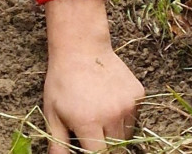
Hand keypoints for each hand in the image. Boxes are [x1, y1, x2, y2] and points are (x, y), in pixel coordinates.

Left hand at [43, 0, 144, 152]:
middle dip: (105, 147)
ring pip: (127, 135)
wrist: (81, 48)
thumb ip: (58, 143)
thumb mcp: (53, 113)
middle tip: (93, 133)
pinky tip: (110, 102)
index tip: (89, 148)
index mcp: (89, 123)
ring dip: (115, 133)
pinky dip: (124, 117)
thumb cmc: (62, 81)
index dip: (94, 153)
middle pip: (116, 149)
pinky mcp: (139, 94)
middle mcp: (113, 116)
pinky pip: (135, 117)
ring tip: (99, 115)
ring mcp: (128, 105)